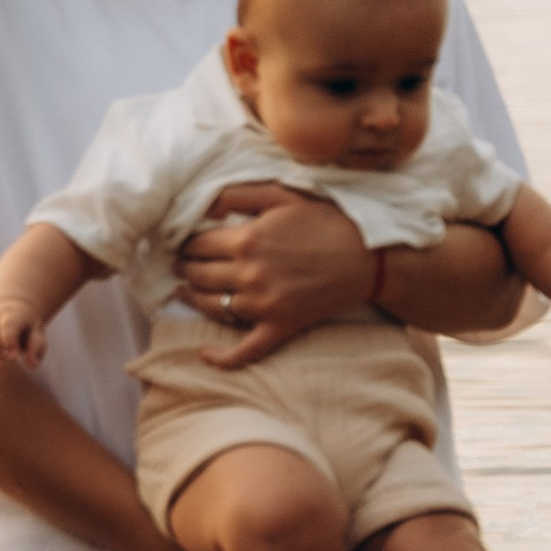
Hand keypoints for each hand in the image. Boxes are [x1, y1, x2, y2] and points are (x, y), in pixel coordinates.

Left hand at [174, 182, 370, 371]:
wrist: (369, 258)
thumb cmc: (328, 221)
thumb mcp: (283, 194)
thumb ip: (240, 194)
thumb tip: (203, 206)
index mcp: (246, 239)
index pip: (196, 244)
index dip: (185, 242)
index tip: (183, 242)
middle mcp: (248, 274)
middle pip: (198, 275)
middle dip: (185, 268)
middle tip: (180, 264)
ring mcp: (262, 305)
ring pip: (211, 307)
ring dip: (192, 299)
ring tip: (185, 291)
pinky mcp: (279, 326)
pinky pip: (244, 350)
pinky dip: (221, 357)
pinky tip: (204, 354)